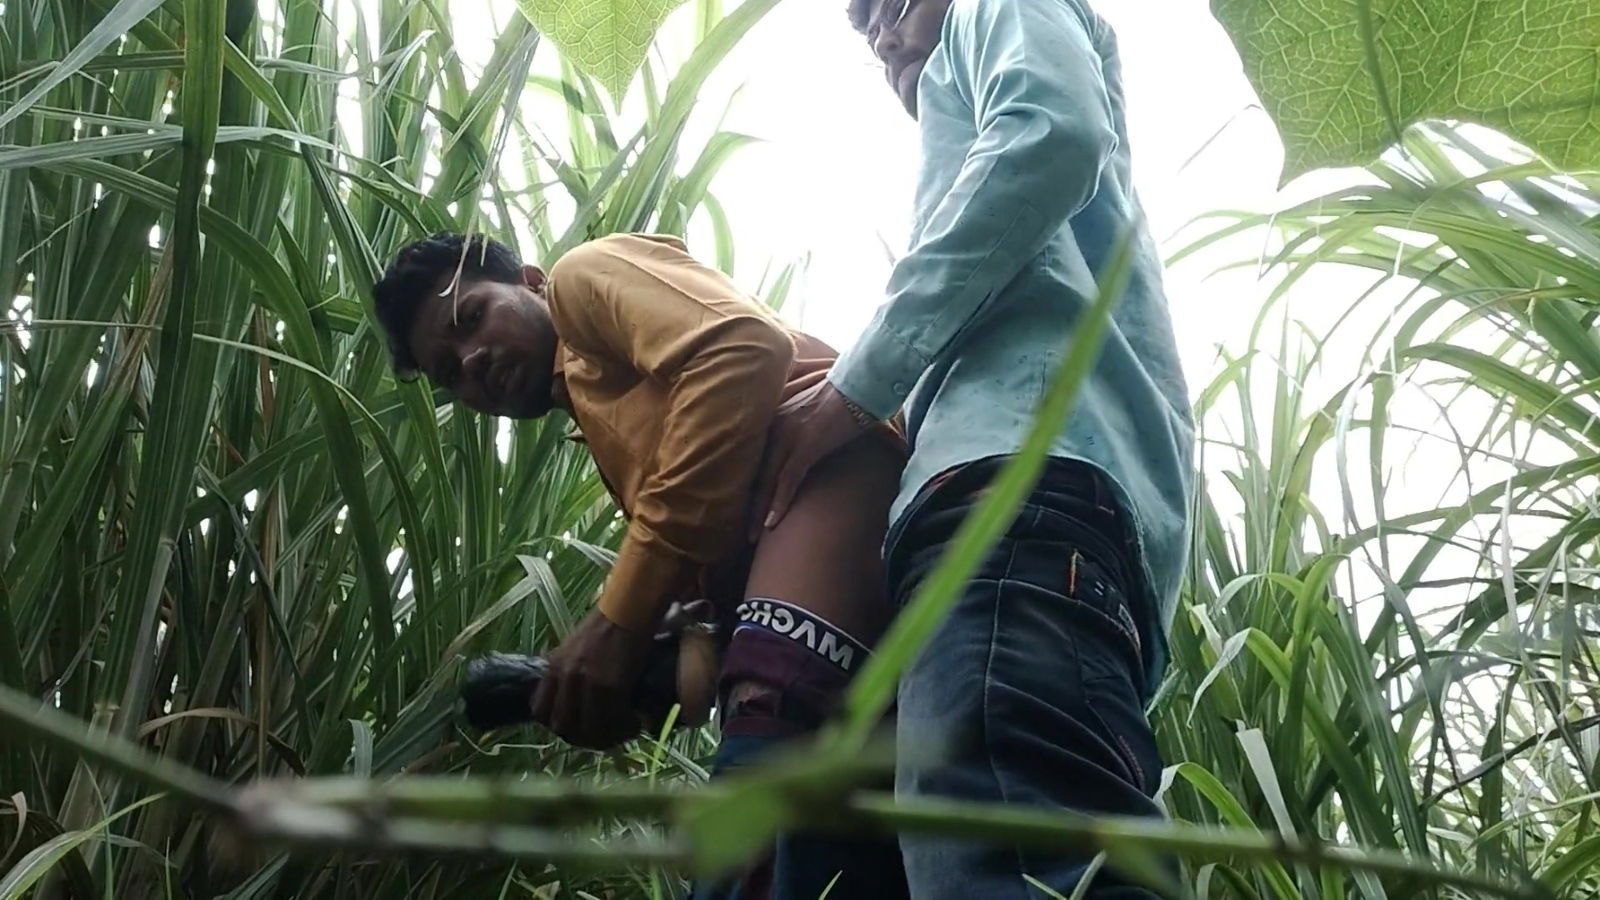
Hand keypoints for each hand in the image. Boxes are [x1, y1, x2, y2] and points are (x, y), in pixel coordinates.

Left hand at [530, 608, 653, 749]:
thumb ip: (569, 670)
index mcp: (555, 667)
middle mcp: (567, 678)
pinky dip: (626, 727)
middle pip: (562, 726)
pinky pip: (613, 721)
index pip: (540, 711)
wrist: (631, 609)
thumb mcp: (576, 647)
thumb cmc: (609, 624)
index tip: (576, 726)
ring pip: (589, 730)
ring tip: (623, 731)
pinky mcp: (611, 687)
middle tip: (601, 736)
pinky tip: (637, 722)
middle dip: (581, 737)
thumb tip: (573, 695)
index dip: (557, 724)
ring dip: (607, 737)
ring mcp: (587, 684)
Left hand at [752, 380, 871, 536]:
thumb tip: (843, 450)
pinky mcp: (805, 443)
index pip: (757, 460)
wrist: (862, 383)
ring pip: (767, 480)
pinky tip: (772, 522)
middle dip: (751, 506)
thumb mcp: (821, 416)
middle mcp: (776, 427)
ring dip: (760, 511)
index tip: (747, 511)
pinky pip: (787, 478)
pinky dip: (779, 501)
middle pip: (757, 474)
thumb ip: (817, 431)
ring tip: (754, 537)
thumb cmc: (848, 399)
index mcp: (776, 419)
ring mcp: (788, 435)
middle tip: (745, 534)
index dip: (752, 488)